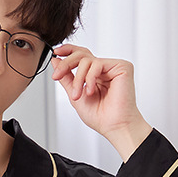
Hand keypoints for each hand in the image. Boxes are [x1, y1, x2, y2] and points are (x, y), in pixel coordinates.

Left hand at [51, 45, 152, 159]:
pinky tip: (91, 91)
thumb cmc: (99, 116)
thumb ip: (66, 78)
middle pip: (82, 54)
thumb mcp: (74, 94)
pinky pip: (98, 63)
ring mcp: (113, 67)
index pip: (81, 56)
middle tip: (57, 75)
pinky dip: (90, 78)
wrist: (113, 126)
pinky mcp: (122, 66)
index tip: (55, 53)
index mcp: (94, 74)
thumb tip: (56, 61)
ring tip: (78, 95)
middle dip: (66, 64)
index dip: (68, 51)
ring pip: (87, 60)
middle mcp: (103, 69)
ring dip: (78, 78)